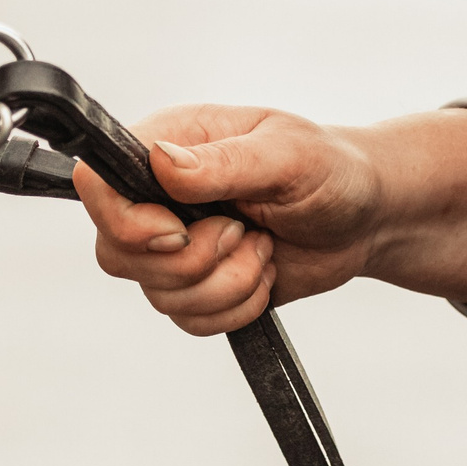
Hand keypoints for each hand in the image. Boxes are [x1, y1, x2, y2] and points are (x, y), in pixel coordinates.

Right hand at [73, 104, 466, 335]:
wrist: (367, 218)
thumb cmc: (332, 170)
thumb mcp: (287, 156)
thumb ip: (223, 164)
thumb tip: (162, 162)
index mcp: (167, 145)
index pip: (99, 185)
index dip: (128, 221)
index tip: (179, 229)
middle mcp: (157, 196)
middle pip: (118, 254)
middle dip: (192, 260)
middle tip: (244, 231)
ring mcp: (173, 246)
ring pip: (159, 295)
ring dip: (226, 283)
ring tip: (263, 247)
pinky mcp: (197, 286)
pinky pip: (190, 321)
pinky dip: (235, 307)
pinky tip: (262, 272)